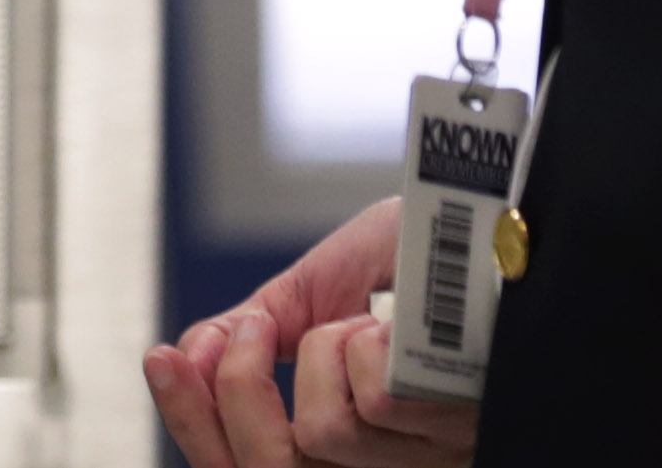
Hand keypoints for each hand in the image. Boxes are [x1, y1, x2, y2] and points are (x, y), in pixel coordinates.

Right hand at [147, 195, 476, 467]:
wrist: (499, 217)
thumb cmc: (429, 251)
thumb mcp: (323, 284)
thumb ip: (258, 323)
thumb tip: (188, 355)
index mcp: (348, 437)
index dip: (193, 422)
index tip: (162, 358)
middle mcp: (384, 463)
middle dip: (232, 396)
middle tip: (241, 332)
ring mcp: (424, 456)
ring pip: (320, 437)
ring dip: (326, 351)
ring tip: (366, 318)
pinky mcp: (456, 431)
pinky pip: (374, 404)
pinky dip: (371, 342)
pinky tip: (401, 324)